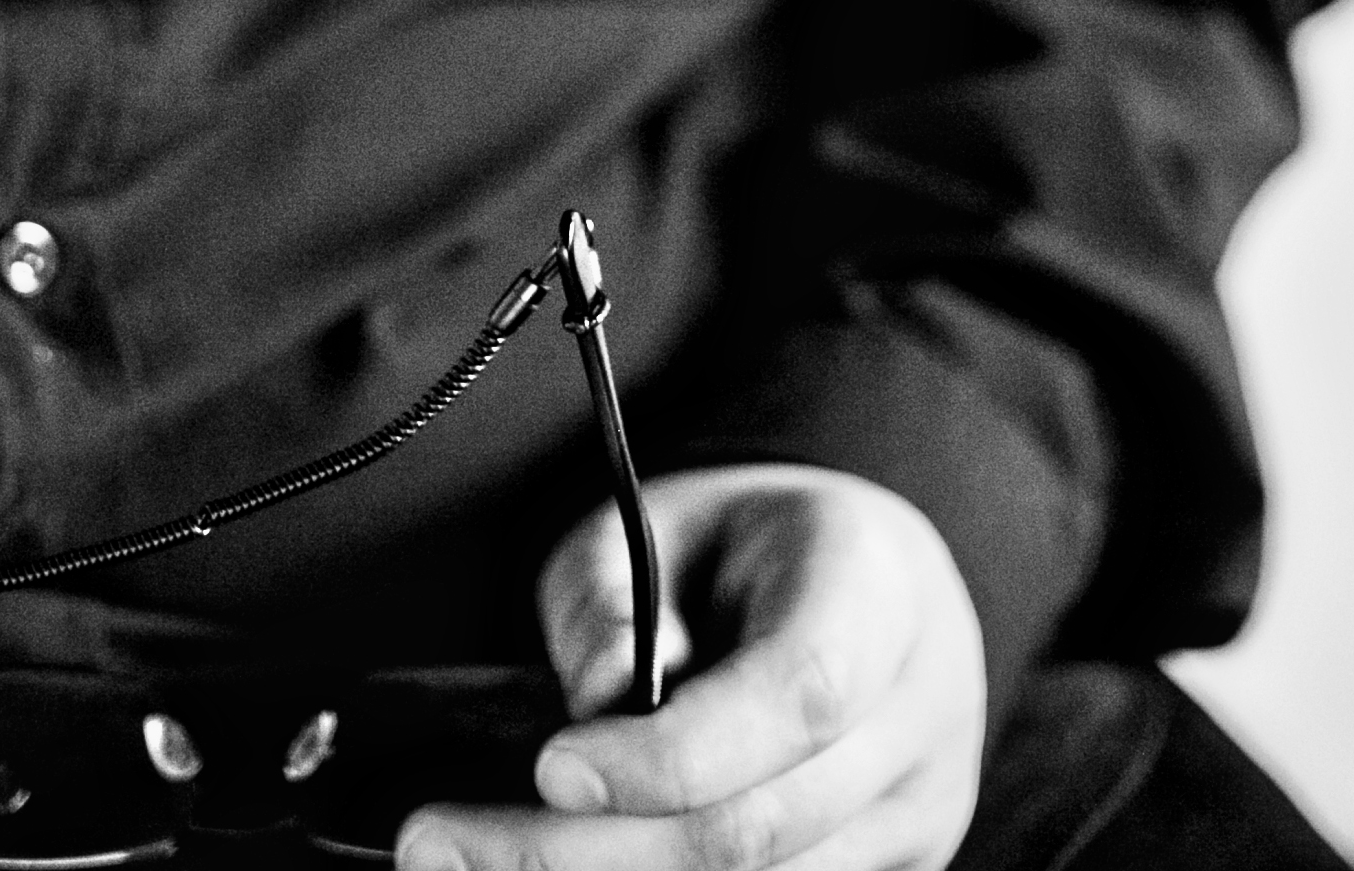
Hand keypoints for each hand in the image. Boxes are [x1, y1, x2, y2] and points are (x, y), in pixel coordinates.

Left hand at [409, 467, 987, 870]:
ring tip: (468, 861)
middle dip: (585, 854)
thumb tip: (591, 701)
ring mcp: (918, 816)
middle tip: (436, 844)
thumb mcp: (665, 518)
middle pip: (759, 829)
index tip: (550, 767)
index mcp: (877, 591)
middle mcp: (918, 718)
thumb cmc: (751, 549)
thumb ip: (617, 593)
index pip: (798, 692)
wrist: (873, 587)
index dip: (674, 753)